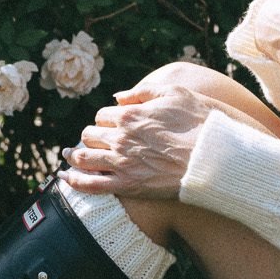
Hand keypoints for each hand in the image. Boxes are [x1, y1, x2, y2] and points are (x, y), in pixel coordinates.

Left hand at [59, 85, 210, 198]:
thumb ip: (143, 92)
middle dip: (92, 136)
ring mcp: (121, 163)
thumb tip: (118, 98)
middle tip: (96, 141)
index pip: (103, 114)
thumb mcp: (175, 94)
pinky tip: (65, 179)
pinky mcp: (126, 186)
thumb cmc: (200, 124)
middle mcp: (121, 138)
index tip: (113, 125)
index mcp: (130, 115)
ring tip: (69, 157)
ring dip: (74, 156)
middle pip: (90, 135)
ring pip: (83, 157)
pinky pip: (91, 185)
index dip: (106, 119)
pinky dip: (74, 181)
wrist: (214, 158)